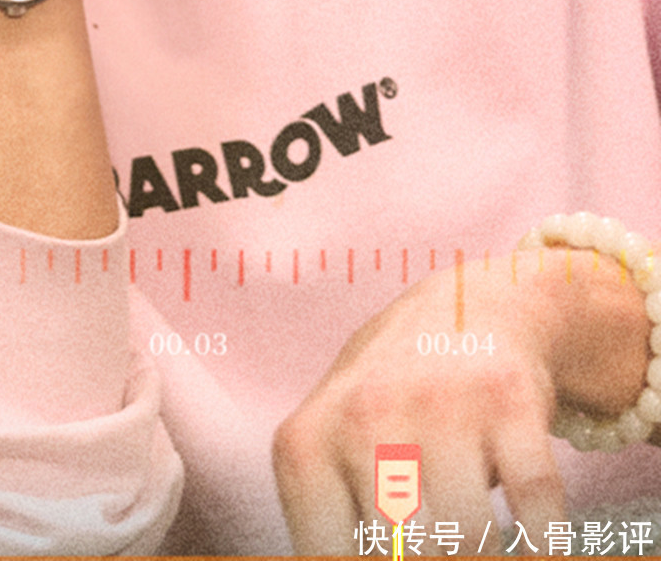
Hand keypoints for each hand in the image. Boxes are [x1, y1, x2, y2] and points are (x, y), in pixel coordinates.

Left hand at [272, 250, 649, 555]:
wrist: (469, 312)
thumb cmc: (389, 408)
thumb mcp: (335, 455)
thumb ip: (338, 532)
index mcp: (306, 445)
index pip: (328, 559)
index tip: (396, 556)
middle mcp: (363, 415)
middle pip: (406, 556)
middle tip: (441, 546)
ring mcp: (437, 400)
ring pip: (470, 541)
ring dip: (488, 555)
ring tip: (477, 537)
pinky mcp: (509, 396)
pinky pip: (537, 512)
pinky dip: (542, 542)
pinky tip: (531, 539)